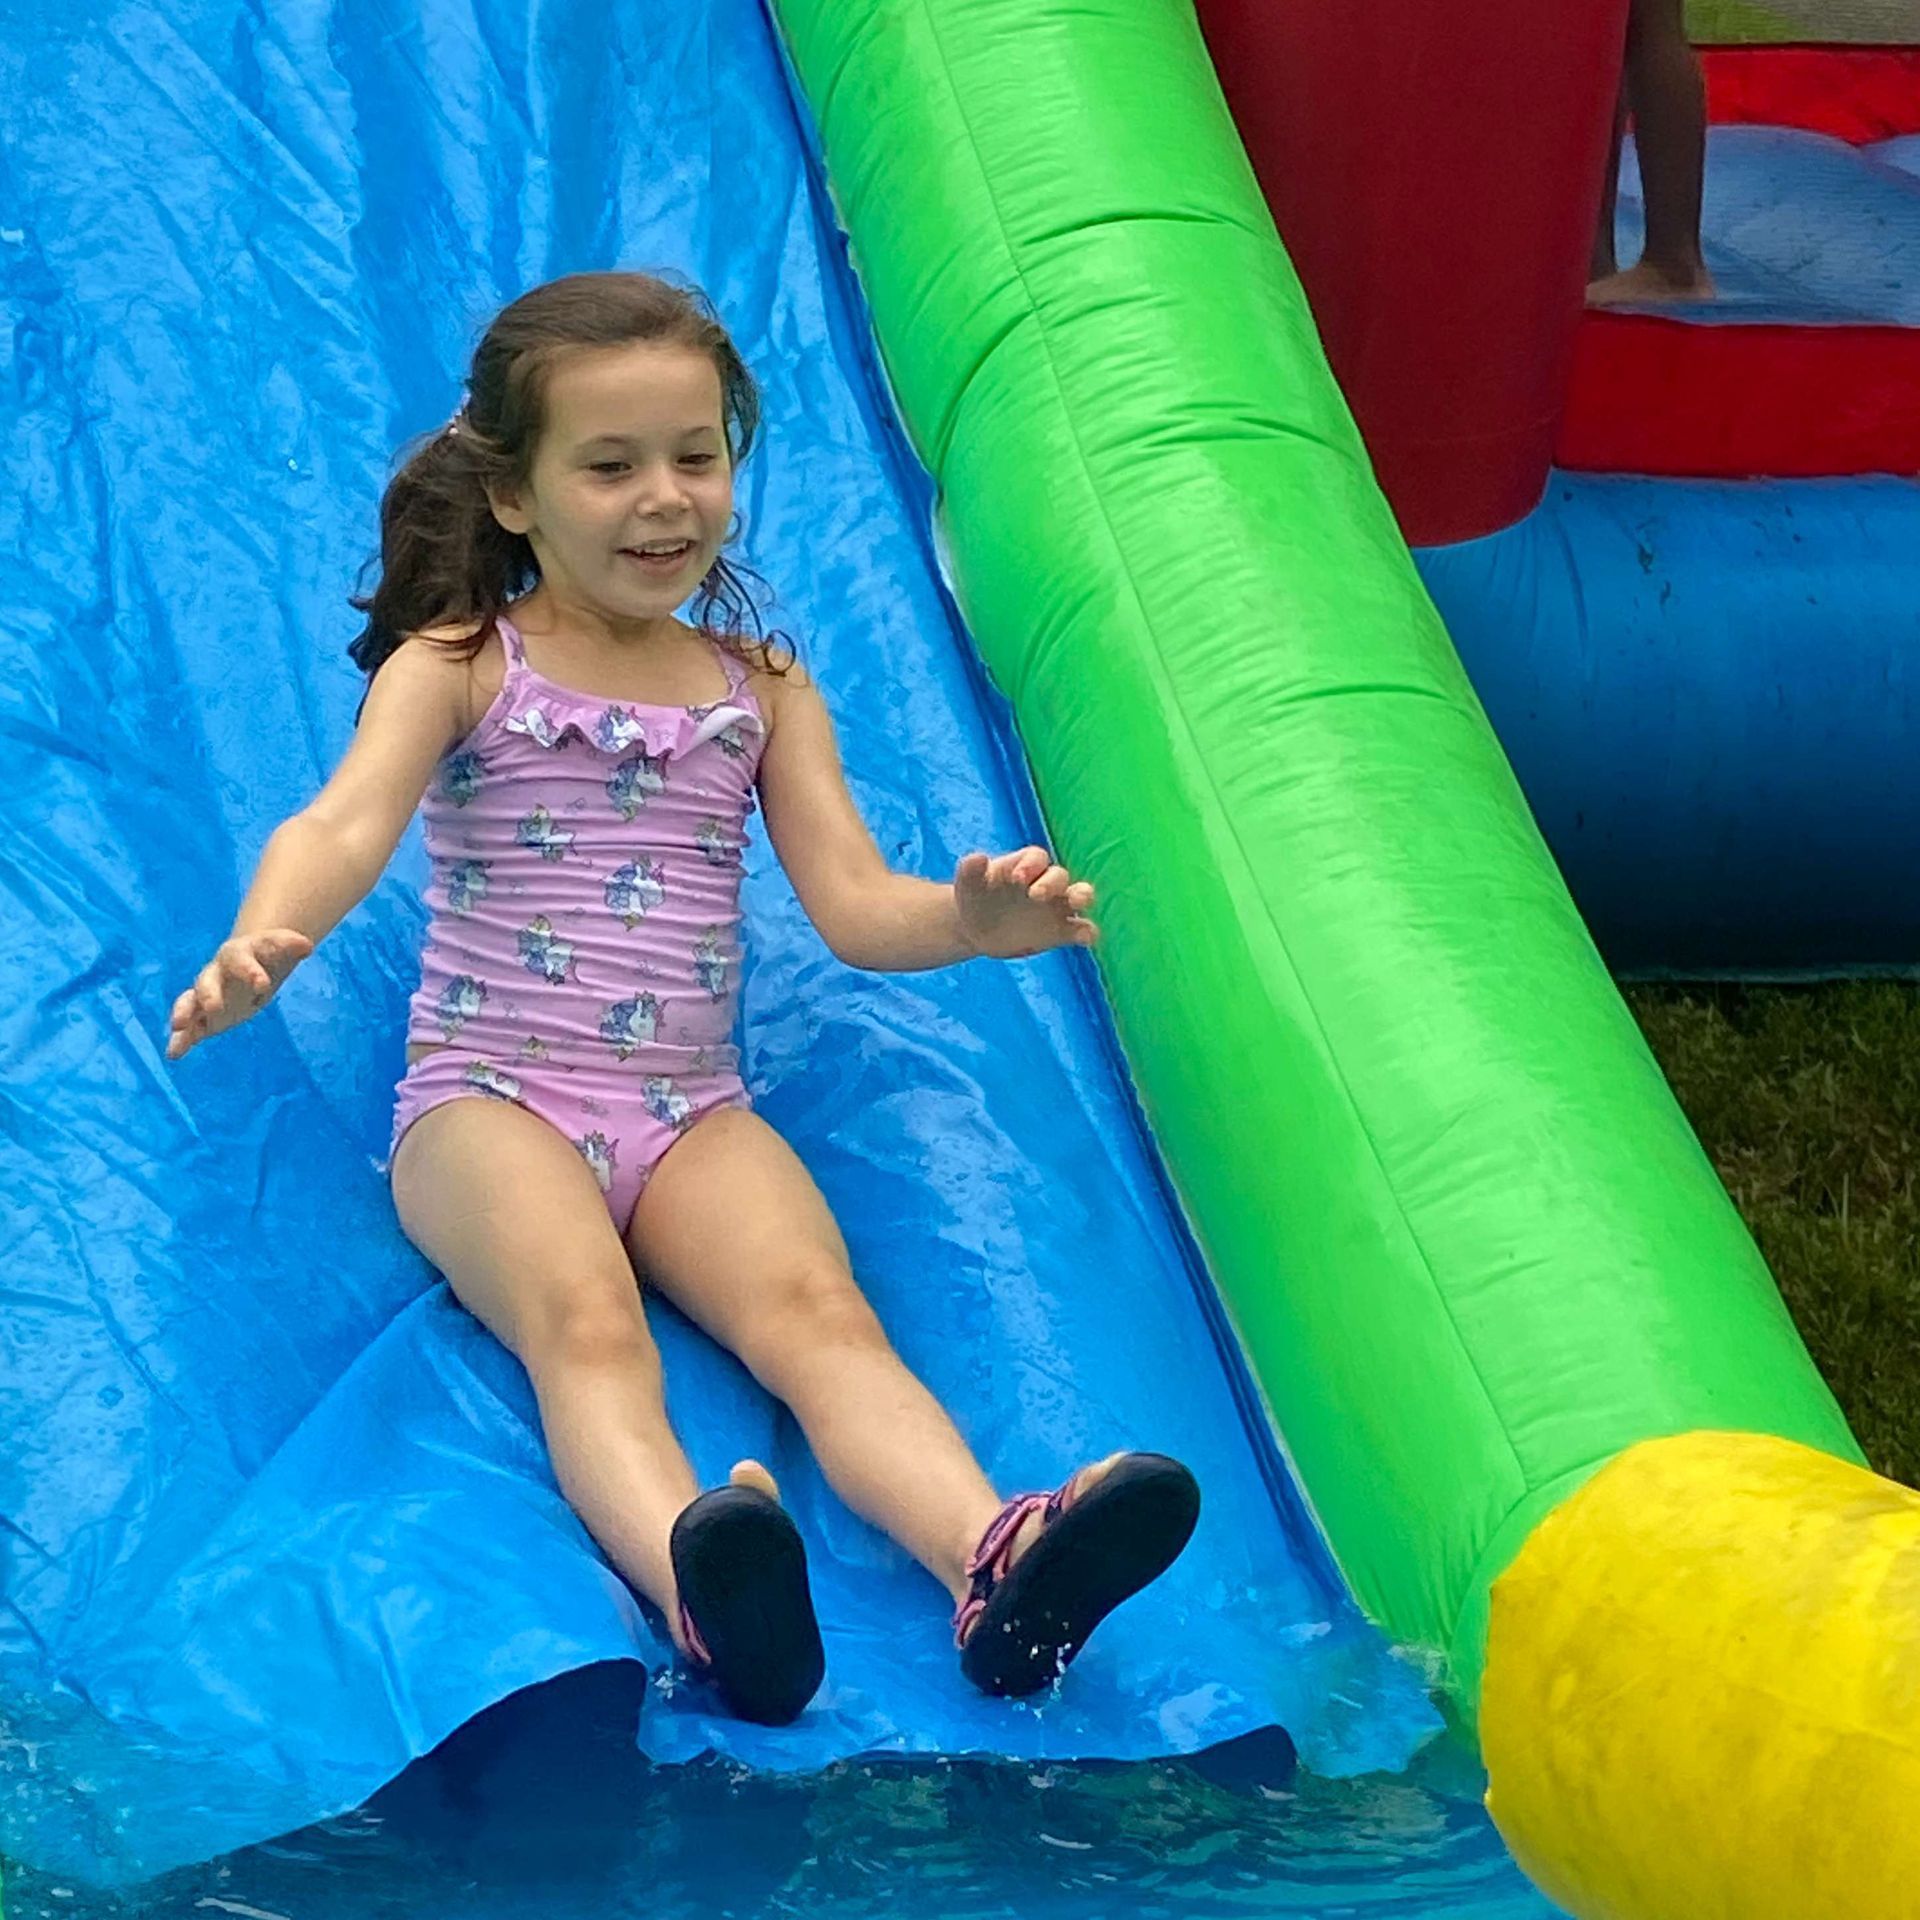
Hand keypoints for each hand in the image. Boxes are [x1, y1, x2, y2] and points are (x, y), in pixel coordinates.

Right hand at [166, 929, 313, 1060]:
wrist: (248, 963)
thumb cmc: (265, 956)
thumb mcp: (278, 948)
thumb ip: (290, 946)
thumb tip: (307, 946)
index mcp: (236, 956)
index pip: (240, 960)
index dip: (250, 971)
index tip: (263, 985)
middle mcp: (215, 974)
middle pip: (207, 981)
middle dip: (209, 993)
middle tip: (214, 1007)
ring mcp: (206, 995)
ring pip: (189, 1002)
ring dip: (183, 1013)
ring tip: (178, 1027)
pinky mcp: (203, 1016)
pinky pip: (189, 1027)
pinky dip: (180, 1039)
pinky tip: (173, 1054)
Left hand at [953, 847, 1099, 960]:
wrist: (975, 926)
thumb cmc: (974, 895)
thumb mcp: (967, 882)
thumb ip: (971, 869)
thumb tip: (978, 858)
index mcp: (1025, 865)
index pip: (1036, 858)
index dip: (1030, 865)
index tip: (1017, 879)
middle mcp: (1046, 881)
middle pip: (1059, 875)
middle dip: (1051, 883)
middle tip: (1036, 895)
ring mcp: (1057, 906)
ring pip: (1081, 895)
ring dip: (1083, 896)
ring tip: (1077, 902)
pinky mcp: (1062, 931)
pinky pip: (1082, 929)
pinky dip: (1087, 932)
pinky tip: (1085, 939)